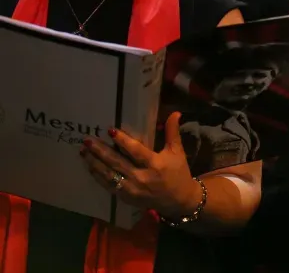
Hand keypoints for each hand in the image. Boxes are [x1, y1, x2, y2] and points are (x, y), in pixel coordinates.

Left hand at [81, 112, 202, 219]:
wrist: (178, 200)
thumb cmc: (178, 173)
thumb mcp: (177, 152)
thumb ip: (173, 132)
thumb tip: (175, 113)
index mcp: (155, 164)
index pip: (136, 151)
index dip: (123, 140)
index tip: (110, 130)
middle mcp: (142, 177)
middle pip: (117, 163)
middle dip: (100, 151)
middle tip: (87, 140)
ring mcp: (132, 189)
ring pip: (109, 175)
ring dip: (95, 163)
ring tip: (84, 151)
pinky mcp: (126, 198)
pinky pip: (108, 186)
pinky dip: (98, 176)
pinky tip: (90, 166)